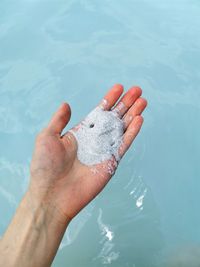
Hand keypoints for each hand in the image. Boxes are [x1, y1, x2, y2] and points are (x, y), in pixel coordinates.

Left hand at [29, 84, 146, 222]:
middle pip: (114, 117)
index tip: (119, 87)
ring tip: (143, 101)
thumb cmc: (45, 167)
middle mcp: (94, 139)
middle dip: (126, 103)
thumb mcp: (47, 137)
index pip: (99, 111)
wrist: (52, 195)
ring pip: (123, 128)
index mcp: (81, 132)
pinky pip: (124, 144)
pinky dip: (132, 132)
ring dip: (133, 114)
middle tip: (137, 90)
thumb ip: (59, 120)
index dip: (109, 99)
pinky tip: (139, 119)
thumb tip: (66, 104)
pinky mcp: (111, 162)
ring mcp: (104, 150)